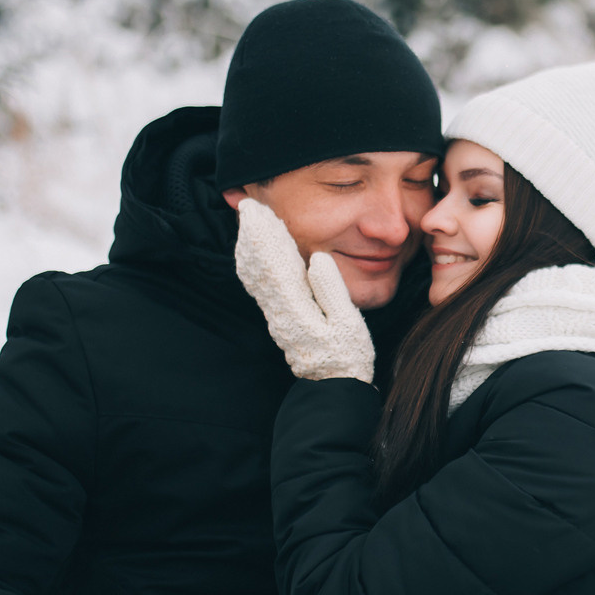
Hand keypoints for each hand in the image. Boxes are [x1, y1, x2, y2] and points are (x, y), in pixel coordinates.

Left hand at [233, 196, 374, 381]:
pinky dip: (256, 265)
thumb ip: (331, 290)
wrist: (332, 388)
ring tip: (249, 223)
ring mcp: (278, 315)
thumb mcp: (346, 324)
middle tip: (247, 205)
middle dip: (252, 233)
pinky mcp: (282, 319)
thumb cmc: (346, 358)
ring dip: (251, 246)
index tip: (258, 210)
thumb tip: (318, 257)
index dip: (264, 234)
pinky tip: (258, 256)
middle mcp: (279, 309)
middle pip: (259, 264)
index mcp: (294, 306)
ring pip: (257, 275)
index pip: (273, 262)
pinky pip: (262, 287)